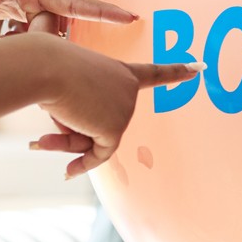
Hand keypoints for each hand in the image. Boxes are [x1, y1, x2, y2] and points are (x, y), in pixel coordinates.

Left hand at [0, 0, 129, 29]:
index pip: (71, 2)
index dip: (100, 11)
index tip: (129, 18)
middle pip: (66, 22)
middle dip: (70, 33)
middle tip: (46, 42)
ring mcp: (43, 5)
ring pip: (54, 31)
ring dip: (34, 39)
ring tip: (13, 35)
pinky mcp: (38, 15)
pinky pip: (46, 34)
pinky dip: (34, 43)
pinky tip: (12, 39)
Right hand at [30, 37, 198, 177]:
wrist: (46, 69)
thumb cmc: (48, 70)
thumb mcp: (66, 92)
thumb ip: (80, 119)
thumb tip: (85, 153)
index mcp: (120, 71)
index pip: (153, 73)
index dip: (175, 72)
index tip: (197, 69)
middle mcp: (128, 89)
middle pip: (103, 122)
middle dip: (72, 128)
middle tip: (46, 120)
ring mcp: (125, 108)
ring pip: (96, 138)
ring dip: (68, 140)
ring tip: (44, 133)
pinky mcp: (115, 128)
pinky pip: (99, 154)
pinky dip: (82, 165)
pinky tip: (68, 173)